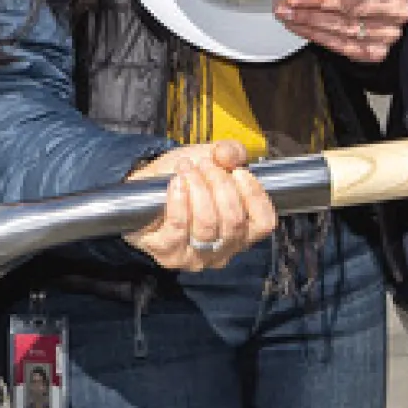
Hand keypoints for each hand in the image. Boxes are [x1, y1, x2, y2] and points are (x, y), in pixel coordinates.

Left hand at [124, 141, 277, 271]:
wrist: (144, 190)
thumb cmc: (185, 179)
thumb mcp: (211, 158)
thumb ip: (230, 151)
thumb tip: (229, 155)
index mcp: (241, 232)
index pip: (263, 223)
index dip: (254, 194)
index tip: (237, 171)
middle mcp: (222, 250)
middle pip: (234, 221)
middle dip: (221, 184)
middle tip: (205, 165)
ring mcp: (194, 256)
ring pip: (207, 224)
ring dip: (198, 188)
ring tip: (187, 169)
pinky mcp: (167, 252)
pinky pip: (179, 226)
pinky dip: (179, 199)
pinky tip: (176, 182)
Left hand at [275, 0, 407, 63]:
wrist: (390, 16)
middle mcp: (398, 10)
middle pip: (357, 5)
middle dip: (321, 0)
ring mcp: (388, 34)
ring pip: (346, 27)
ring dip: (311, 20)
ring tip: (287, 11)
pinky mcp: (374, 52)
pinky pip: (342, 45)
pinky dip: (316, 35)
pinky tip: (298, 25)